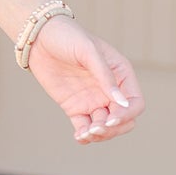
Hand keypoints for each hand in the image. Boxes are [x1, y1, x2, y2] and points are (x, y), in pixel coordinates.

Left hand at [22, 11, 144, 143]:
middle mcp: (110, 90)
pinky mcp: (75, 107)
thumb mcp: (89, 51)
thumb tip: (121, 102)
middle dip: (113, 129)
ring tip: (85, 134)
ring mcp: (93, 100)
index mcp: (121, 75)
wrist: (40, 37)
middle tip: (96, 128)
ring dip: (99, 135)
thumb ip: (105, 76)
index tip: (111, 119)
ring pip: (105, 128)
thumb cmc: (69, 37)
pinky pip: (84, 128)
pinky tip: (79, 137)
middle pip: (123, 120)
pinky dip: (84, 136)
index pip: (135, 103)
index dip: (127, 114)